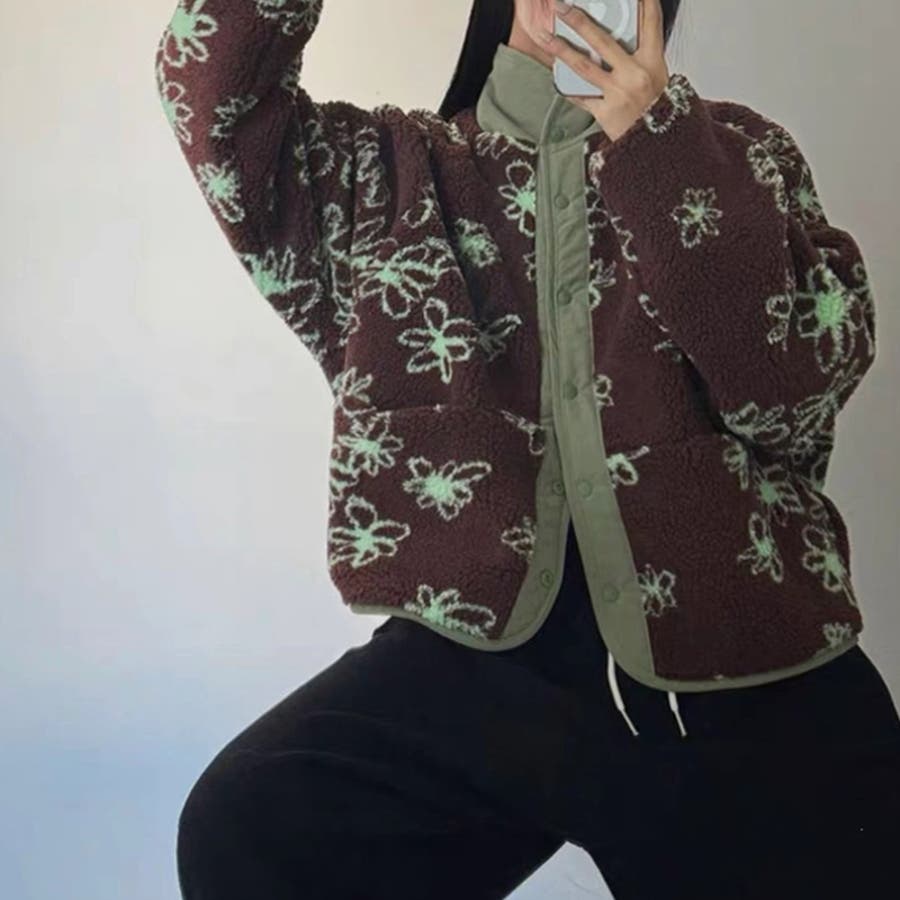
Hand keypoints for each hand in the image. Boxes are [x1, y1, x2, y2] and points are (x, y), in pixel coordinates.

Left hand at [542, 0, 669, 142]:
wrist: (656, 143)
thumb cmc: (656, 108)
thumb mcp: (658, 76)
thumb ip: (640, 54)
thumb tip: (622, 34)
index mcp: (652, 61)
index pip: (650, 21)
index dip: (643, 0)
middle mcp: (635, 74)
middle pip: (603, 40)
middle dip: (579, 20)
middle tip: (561, 7)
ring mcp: (618, 93)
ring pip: (584, 66)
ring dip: (562, 50)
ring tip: (545, 37)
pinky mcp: (605, 112)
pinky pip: (582, 97)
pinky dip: (568, 88)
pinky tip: (555, 77)